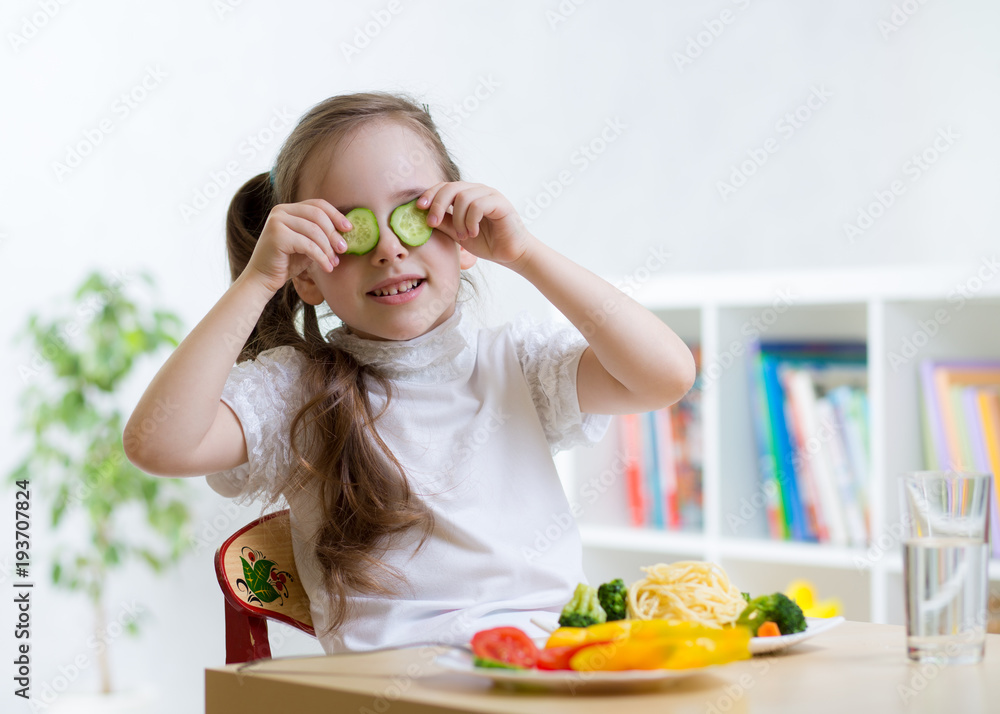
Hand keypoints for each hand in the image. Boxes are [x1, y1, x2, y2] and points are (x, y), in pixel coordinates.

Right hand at [244, 199, 351, 293]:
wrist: (263, 279)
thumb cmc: (286, 263)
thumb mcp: (307, 244)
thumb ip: (320, 234)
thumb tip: (346, 230)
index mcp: (288, 209)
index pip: (318, 205)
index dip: (336, 215)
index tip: (349, 229)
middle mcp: (280, 211)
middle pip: (318, 215)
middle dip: (334, 233)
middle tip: (344, 249)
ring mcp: (277, 222)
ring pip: (315, 231)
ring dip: (328, 248)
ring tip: (335, 262)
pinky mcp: (277, 236)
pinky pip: (308, 245)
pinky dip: (321, 257)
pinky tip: (327, 267)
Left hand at [417, 182, 533, 266]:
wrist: (510, 254)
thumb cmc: (486, 242)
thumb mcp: (458, 233)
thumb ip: (443, 223)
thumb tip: (422, 217)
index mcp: (466, 195)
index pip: (444, 187)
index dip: (430, 194)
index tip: (419, 207)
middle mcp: (477, 191)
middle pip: (451, 187)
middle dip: (437, 205)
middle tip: (432, 223)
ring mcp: (490, 195)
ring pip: (463, 197)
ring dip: (458, 219)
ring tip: (462, 235)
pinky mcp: (500, 203)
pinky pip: (478, 205)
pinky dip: (471, 221)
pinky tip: (473, 232)